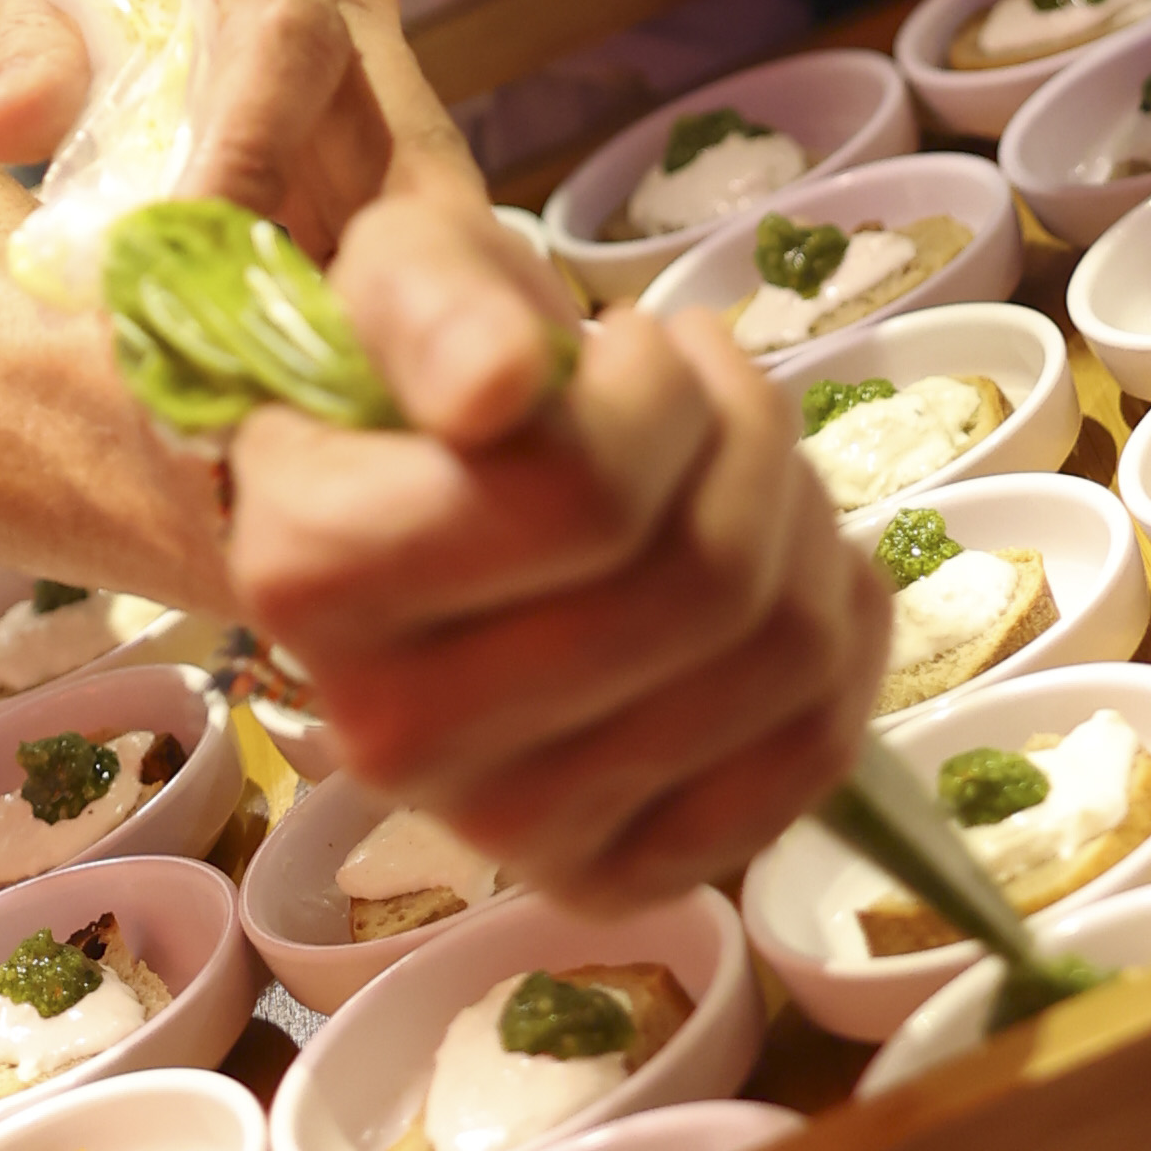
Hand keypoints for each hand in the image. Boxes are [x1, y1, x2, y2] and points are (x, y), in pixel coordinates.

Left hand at [0, 0, 567, 442]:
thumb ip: (30, 22)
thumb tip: (3, 134)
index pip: (278, 57)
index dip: (244, 153)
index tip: (183, 254)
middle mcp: (366, 73)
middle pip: (416, 199)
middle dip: (415, 323)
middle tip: (350, 440)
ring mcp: (410, 149)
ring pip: (451, 269)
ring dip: (421, 383)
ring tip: (379, 504)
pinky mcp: (419, 210)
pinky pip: (440, 304)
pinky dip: (421, 390)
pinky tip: (399, 490)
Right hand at [223, 298, 889, 903]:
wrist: (417, 498)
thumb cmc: (420, 371)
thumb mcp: (404, 271)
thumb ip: (436, 304)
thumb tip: (498, 383)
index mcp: (310, 571)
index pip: (581, 493)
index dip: (653, 391)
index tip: (625, 338)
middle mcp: (388, 734)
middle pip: (701, 581)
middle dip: (744, 433)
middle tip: (702, 382)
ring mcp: (503, 829)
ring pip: (776, 659)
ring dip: (798, 516)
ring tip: (733, 459)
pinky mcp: (606, 879)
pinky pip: (810, 758)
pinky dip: (839, 633)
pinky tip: (784, 559)